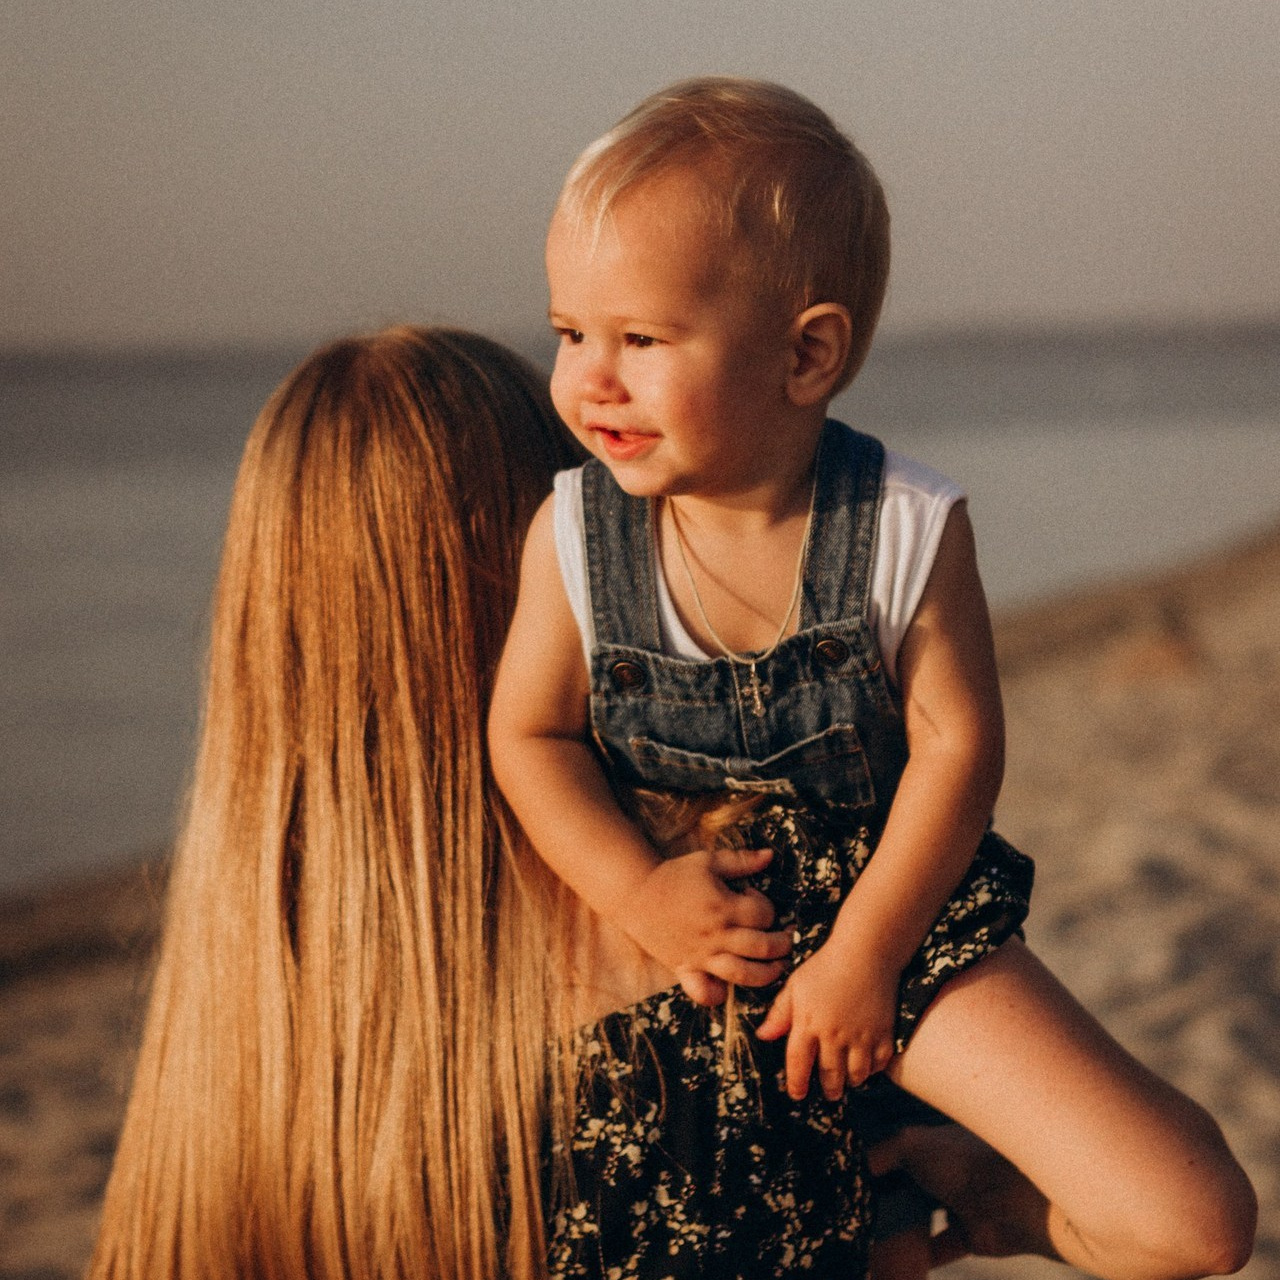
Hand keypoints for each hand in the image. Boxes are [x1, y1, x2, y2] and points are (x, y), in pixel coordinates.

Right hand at [621, 846, 790, 1002]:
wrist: (635, 892)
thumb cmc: (674, 875)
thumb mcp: (708, 861)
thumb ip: (741, 860)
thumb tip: (769, 856)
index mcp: (724, 906)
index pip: (763, 914)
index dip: (768, 907)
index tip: (755, 898)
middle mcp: (716, 934)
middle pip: (762, 947)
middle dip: (782, 944)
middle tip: (787, 940)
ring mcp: (701, 955)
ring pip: (743, 974)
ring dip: (767, 974)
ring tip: (777, 968)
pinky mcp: (685, 968)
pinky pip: (704, 992)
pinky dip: (718, 995)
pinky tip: (727, 988)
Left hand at [756, 937, 897, 1098]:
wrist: (865, 952)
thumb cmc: (825, 966)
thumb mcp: (796, 985)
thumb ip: (780, 1013)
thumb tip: (763, 1036)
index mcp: (808, 1023)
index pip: (798, 1064)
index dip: (796, 1084)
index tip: (797, 1094)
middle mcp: (834, 1035)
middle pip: (830, 1076)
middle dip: (828, 1089)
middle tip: (828, 1093)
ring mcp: (861, 1036)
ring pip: (856, 1075)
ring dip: (850, 1082)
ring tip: (847, 1081)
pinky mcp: (884, 1033)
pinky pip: (879, 1064)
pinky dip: (873, 1070)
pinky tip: (867, 1066)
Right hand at [869, 1124, 1055, 1263]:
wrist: (1010, 1202)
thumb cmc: (962, 1161)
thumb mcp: (911, 1142)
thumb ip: (883, 1151)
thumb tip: (858, 1163)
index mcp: (938, 1142)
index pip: (903, 1148)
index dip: (881, 1158)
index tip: (854, 1172)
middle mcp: (950, 1171)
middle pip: (912, 1184)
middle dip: (890, 1195)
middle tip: (860, 1206)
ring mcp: (961, 1204)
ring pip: (925, 1217)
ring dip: (904, 1226)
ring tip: (873, 1233)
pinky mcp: (969, 1238)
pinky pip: (939, 1248)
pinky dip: (921, 1256)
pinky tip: (895, 1258)